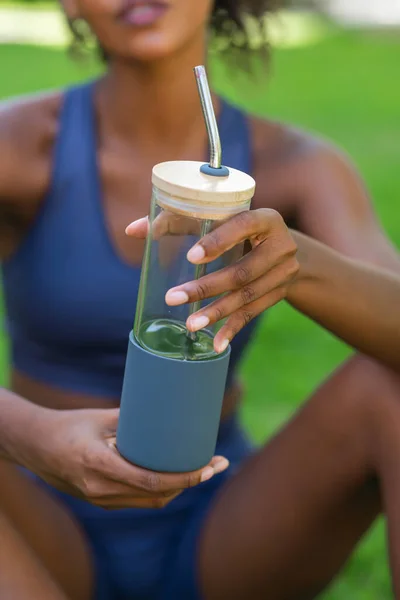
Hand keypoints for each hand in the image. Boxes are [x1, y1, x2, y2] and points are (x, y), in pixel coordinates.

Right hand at [19, 407, 229, 509]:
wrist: (36, 447)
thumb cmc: (69, 425)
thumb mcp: (101, 417)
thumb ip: (135, 419)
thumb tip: (170, 412)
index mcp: (99, 465)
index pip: (151, 481)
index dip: (185, 477)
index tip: (209, 466)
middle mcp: (101, 489)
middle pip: (157, 495)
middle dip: (191, 482)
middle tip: (216, 463)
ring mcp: (100, 499)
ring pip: (150, 501)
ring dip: (179, 488)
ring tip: (203, 468)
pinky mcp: (101, 501)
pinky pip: (138, 500)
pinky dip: (161, 490)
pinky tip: (177, 476)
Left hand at [127, 209, 298, 352]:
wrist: (287, 247)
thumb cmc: (238, 227)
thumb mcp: (217, 217)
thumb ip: (175, 220)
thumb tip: (131, 231)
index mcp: (265, 218)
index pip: (242, 226)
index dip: (218, 242)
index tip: (191, 258)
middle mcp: (281, 245)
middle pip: (241, 272)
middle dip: (206, 288)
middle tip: (173, 298)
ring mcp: (283, 272)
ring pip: (246, 296)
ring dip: (216, 312)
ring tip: (190, 325)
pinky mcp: (279, 293)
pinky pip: (254, 313)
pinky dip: (233, 329)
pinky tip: (216, 344)